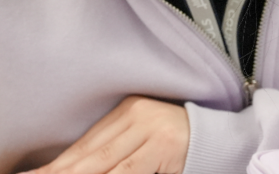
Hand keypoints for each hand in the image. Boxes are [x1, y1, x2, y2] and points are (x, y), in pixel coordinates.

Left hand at [22, 96, 189, 173]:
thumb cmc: (178, 146)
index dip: (54, 167)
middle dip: (58, 173)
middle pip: (88, 155)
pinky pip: (129, 171)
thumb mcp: (143, 143)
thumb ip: (113, 154)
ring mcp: (150, 130)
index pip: (82, 146)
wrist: (223, 139)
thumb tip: (69, 167)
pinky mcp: (164, 146)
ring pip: (104, 165)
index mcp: (127, 112)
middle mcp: (136, 116)